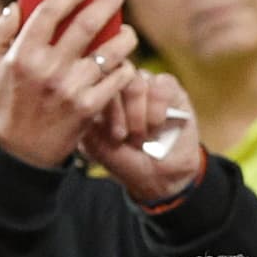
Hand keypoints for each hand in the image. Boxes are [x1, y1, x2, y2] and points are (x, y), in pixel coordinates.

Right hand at [0, 0, 137, 166]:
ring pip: (110, 51)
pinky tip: (123, 61)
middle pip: (86, 26)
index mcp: (21, 55)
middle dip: (105, 4)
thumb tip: (15, 5)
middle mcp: (48, 70)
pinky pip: (118, 78)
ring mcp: (72, 89)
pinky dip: (125, 66)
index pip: (49, 12)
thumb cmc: (5, 103)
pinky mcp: (90, 107)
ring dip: (124, 36)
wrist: (21, 151)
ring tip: (126, 30)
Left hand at [80, 67, 204, 202]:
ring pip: (139, 81)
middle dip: (125, 114)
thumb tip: (86, 102)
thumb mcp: (102, 150)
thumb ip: (90, 127)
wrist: (164, 176)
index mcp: (101, 100)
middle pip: (117, 80)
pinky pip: (162, 85)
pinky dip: (160, 108)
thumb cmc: (130, 163)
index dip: (108, 108)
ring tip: (146, 136)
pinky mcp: (170, 89)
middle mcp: (122, 88)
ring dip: (143, 114)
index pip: (95, 86)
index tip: (117, 137)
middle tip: (131, 139)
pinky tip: (159, 126)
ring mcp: (146, 86)